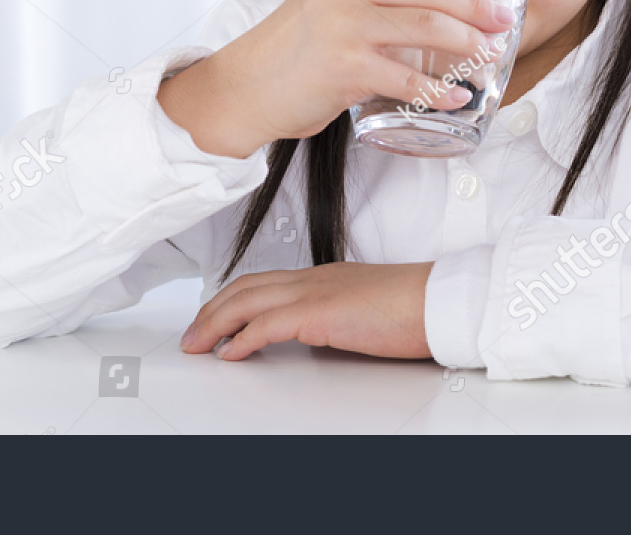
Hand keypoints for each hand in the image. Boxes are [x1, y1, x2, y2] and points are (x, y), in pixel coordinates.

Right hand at [157, 0, 517, 157]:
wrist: (244, 88)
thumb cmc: (290, 53)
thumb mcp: (322, 6)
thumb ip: (365, 0)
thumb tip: (426, 8)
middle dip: (474, 5)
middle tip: (502, 19)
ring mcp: (346, 29)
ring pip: (426, 29)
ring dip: (468, 44)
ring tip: (490, 57)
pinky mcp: (346, 68)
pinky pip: (407, 78)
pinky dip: (439, 90)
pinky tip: (458, 96)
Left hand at [178, 261, 435, 360]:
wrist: (439, 301)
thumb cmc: (414, 307)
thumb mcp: (363, 309)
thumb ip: (335, 316)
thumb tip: (318, 333)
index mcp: (322, 277)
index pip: (263, 281)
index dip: (233, 298)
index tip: (215, 317)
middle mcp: (311, 279)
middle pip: (245, 287)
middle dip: (211, 310)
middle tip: (191, 334)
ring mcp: (313, 293)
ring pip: (246, 301)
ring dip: (214, 323)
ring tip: (197, 344)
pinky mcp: (318, 313)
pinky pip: (266, 325)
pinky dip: (241, 338)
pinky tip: (229, 353)